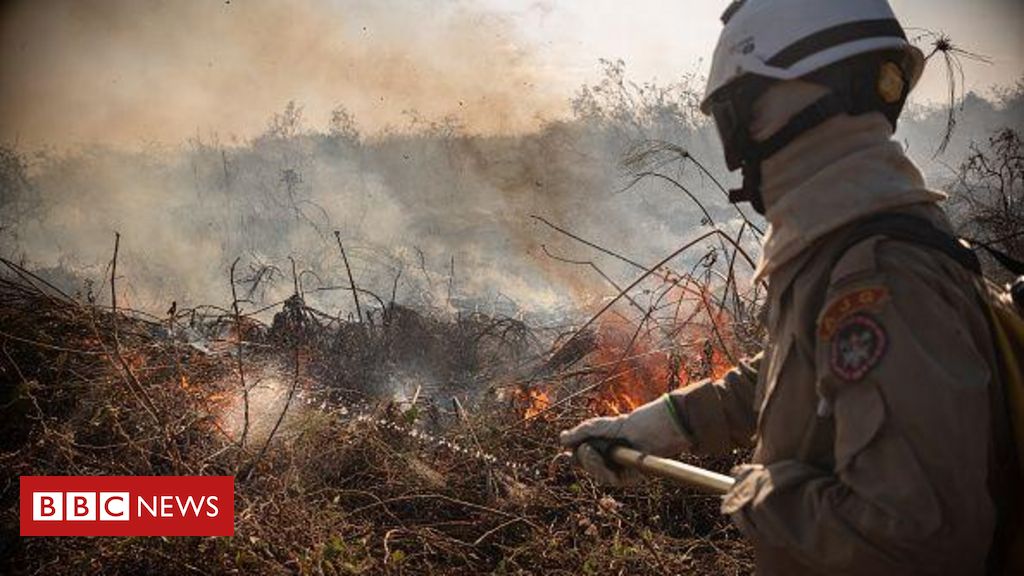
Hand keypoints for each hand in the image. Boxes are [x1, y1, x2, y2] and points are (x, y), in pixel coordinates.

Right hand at [559, 395, 691, 485]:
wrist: (652, 429)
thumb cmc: (630, 424)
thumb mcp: (600, 426)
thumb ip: (580, 433)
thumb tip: (561, 439)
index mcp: (603, 446)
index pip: (583, 456)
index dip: (575, 455)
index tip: (566, 449)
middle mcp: (610, 459)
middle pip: (586, 467)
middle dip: (582, 458)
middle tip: (586, 447)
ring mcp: (619, 469)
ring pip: (595, 474)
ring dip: (589, 464)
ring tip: (591, 450)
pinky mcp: (628, 478)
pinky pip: (608, 480)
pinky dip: (601, 471)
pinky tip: (601, 461)